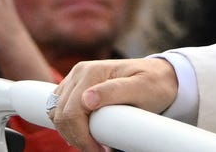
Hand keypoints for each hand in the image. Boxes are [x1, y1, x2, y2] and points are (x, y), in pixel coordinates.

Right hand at [52, 58, 178, 151]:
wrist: (159, 76)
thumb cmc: (154, 83)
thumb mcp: (141, 88)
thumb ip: (115, 91)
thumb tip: (86, 99)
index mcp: (92, 72)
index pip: (71, 112)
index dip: (81, 136)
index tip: (99, 150)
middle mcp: (79, 72)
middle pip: (60, 114)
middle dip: (76, 137)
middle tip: (98, 150)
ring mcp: (75, 79)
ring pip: (55, 113)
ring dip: (70, 132)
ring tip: (93, 143)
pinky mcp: (75, 87)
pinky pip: (59, 109)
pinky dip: (68, 124)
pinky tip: (87, 132)